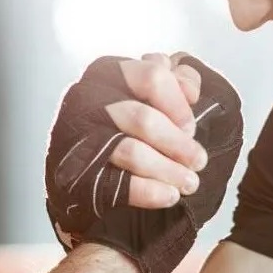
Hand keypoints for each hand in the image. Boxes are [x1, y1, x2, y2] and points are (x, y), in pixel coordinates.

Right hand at [45, 52, 243, 272]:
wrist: (94, 195)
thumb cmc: (132, 141)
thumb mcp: (152, 102)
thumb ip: (171, 85)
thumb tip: (188, 79)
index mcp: (107, 75)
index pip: (151, 76)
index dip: (179, 104)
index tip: (193, 127)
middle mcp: (85, 101)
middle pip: (142, 117)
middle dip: (178, 144)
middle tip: (199, 162)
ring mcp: (76, 140)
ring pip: (130, 151)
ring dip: (169, 170)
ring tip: (190, 184)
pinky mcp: (73, 177)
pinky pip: (116, 184)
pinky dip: (148, 192)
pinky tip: (168, 197)